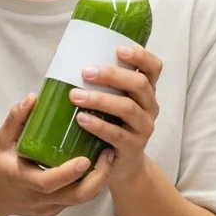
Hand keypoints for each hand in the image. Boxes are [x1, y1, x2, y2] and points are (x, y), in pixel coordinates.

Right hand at [0, 94, 114, 215]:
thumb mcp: (1, 140)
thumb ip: (16, 119)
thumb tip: (34, 97)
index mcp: (22, 180)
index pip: (49, 182)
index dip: (68, 173)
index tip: (85, 159)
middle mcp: (38, 198)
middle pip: (76, 196)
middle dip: (98, 177)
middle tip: (109, 153)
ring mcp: (48, 207)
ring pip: (81, 199)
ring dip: (99, 180)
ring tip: (108, 156)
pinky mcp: (54, 210)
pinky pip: (77, 199)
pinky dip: (91, 184)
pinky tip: (98, 166)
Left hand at [71, 45, 162, 187]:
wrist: (121, 166)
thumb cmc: (110, 123)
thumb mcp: (108, 100)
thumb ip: (95, 80)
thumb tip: (62, 51)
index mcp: (145, 90)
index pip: (153, 67)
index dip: (140, 56)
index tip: (119, 49)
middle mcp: (149, 107)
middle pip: (139, 85)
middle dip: (112, 75)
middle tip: (85, 72)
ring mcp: (144, 128)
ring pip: (128, 109)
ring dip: (100, 100)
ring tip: (75, 96)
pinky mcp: (134, 148)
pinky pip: (118, 135)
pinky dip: (98, 126)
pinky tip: (81, 119)